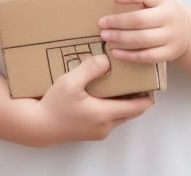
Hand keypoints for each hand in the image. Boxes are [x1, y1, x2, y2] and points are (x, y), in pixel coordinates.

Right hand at [36, 53, 153, 143]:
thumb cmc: (54, 105)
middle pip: (131, 111)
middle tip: (138, 75)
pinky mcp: (91, 131)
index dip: (148, 95)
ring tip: (122, 80)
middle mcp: (106, 126)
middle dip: (137, 95)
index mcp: (105, 114)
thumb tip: (107, 60)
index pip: (137, 107)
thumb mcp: (70, 82)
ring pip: (121, 115)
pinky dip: (113, 105)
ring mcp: (99, 130)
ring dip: (124, 100)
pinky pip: (110, 118)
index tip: (152, 80)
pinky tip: (105, 91)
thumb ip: (90, 69)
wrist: (38, 125)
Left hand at [98, 0, 190, 63]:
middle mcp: (169, 18)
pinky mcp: (169, 53)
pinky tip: (115, 52)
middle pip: (139, 21)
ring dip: (120, 39)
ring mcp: (171, 37)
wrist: (186, 31)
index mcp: (163, 0)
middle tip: (102, 25)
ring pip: (142, 40)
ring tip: (106, 38)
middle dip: (118, 23)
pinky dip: (129, 55)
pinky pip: (146, 56)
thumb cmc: (162, 11)